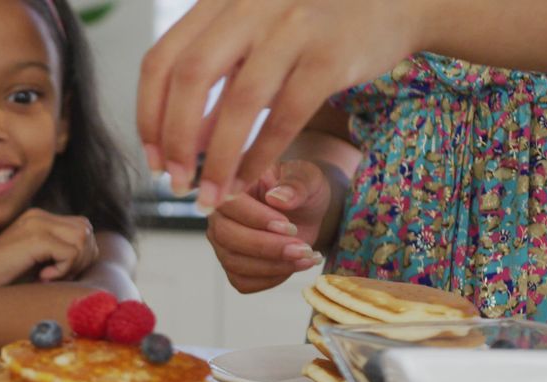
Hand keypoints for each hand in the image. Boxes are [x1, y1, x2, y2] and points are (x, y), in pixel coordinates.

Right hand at [0, 208, 97, 288]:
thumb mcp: (36, 259)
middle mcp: (40, 215)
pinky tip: (43, 277)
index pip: (82, 226)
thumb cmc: (4, 276)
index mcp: (40, 217)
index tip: (62, 271)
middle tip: (60, 275)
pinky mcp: (36, 238)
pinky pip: (70, 253)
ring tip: (51, 276)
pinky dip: (63, 270)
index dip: (81, 252)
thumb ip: (58, 250)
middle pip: (86, 230)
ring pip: (82, 239)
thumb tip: (90, 254)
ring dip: (74, 264)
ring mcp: (37, 224)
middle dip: (82, 258)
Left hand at [138, 0, 421, 206]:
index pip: (162, 60)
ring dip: (218, 160)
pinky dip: (261, 155)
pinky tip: (249, 180)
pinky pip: (285, 116)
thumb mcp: (253, 42)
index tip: (153, 160)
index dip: (149, 116)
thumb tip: (176, 146)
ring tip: (211, 197)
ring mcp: (293, 26)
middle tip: (176, 185)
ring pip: (239, 102)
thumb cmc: (313, 26)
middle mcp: (250, 5)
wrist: (397, 1)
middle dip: (175, 140)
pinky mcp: (331, 55)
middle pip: (190, 78)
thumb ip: (215, 86)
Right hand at [207, 160, 333, 292]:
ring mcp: (223, 244)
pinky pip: (243, 281)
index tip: (289, 226)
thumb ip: (296, 184)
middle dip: (267, 247)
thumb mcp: (308, 178)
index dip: (256, 218)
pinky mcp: (233, 266)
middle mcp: (219, 216)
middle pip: (227, 237)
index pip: (230, 204)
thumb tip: (278, 198)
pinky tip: (294, 266)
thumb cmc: (301, 189)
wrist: (306, 210)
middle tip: (302, 248)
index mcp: (231, 186)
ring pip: (234, 263)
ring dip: (273, 266)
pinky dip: (271, 279)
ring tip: (306, 256)